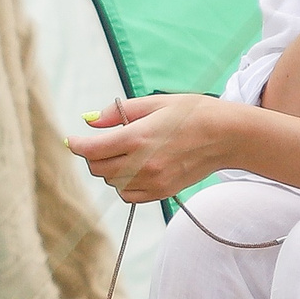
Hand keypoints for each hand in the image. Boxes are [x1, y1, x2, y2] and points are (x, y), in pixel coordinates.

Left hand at [65, 93, 235, 203]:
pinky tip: (134, 170)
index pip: (92, 149)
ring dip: (109, 170)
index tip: (72, 140)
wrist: (227, 136)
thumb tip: (90, 121)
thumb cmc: (193, 113)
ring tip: (124, 154)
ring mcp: (153, 181)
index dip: (77, 145)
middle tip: (101, 143)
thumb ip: (118, 112)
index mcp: (138, 137)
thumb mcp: (155, 102)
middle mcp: (143, 163)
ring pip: (112, 183)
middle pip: (99, 168)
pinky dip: (124, 185)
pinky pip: (129, 195)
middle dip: (93, 156)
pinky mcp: (163, 192)